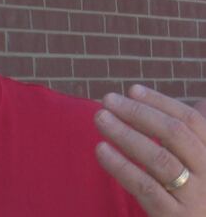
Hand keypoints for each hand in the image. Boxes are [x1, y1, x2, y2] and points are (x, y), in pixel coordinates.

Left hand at [94, 85, 205, 216]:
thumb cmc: (198, 198)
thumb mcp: (202, 167)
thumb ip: (197, 139)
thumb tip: (200, 102)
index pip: (192, 121)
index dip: (162, 103)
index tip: (132, 90)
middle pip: (175, 135)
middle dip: (139, 113)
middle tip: (108, 100)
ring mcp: (193, 197)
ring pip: (159, 159)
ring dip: (126, 134)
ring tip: (100, 118)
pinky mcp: (174, 216)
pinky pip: (144, 186)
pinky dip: (121, 166)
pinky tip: (101, 149)